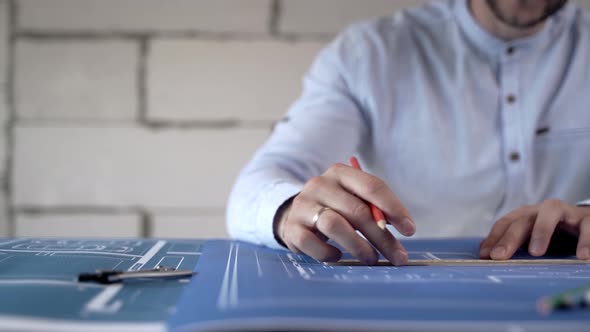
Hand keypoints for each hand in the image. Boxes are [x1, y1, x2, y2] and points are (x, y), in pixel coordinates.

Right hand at [274, 163, 415, 264]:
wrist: (294, 215)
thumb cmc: (334, 208)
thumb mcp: (353, 199)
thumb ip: (375, 208)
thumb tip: (403, 226)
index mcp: (340, 173)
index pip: (372, 186)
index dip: (394, 208)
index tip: (409, 230)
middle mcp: (320, 185)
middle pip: (357, 210)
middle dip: (382, 237)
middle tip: (398, 256)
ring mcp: (303, 206)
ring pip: (334, 225)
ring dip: (358, 246)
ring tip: (371, 259)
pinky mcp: (292, 228)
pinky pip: (313, 244)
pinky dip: (329, 254)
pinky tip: (338, 256)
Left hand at [480, 199, 589, 259]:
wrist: (589, 223)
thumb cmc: (558, 233)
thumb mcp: (534, 237)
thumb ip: (514, 244)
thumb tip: (485, 253)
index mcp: (528, 215)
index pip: (506, 223)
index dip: (494, 237)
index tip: (486, 255)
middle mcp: (543, 210)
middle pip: (523, 220)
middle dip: (510, 238)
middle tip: (500, 256)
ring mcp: (566, 212)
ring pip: (551, 212)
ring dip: (541, 231)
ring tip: (535, 253)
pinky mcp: (588, 219)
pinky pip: (587, 226)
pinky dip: (585, 240)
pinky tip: (582, 256)